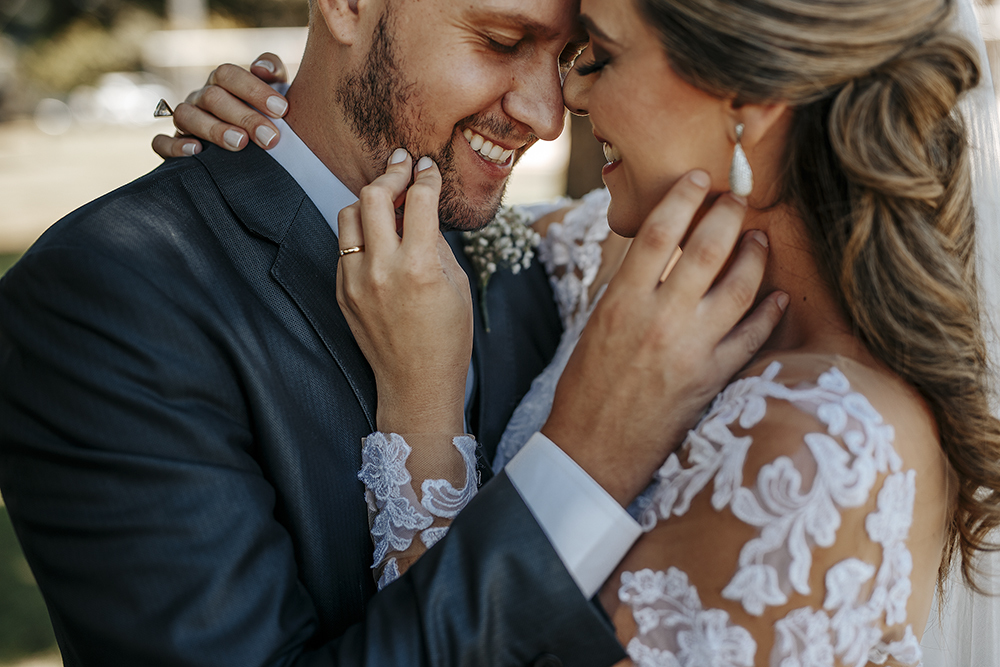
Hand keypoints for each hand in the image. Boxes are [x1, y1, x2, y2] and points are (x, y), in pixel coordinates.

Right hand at [151, 53, 288, 158]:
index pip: (229, 75)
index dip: (255, 90)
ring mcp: (186, 120)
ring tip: (240, 143)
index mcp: (223, 82)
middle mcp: (202, 97)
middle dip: (244, 117)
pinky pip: (161, 142)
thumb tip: (262, 68)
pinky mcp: (174, 144)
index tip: (282, 110)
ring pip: (186, 116)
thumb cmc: (266, 116)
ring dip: (214, 129)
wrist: (253, 147)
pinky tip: (197, 152)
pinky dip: (175, 146)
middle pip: (213, 97)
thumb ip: (273, 73)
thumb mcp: (275, 91)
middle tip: (270, 137)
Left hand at [336, 150, 473, 434]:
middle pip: (373, 196)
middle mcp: (382, 269)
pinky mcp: (342, 291)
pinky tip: (379, 236)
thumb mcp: (458, 285)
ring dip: (369, 201)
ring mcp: (355, 280)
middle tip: (402, 165)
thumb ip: (437, 243)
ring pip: (349, 215)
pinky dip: (361, 233)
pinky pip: (345, 245)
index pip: (419, 200)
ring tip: (388, 200)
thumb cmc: (447, 337)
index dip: (425, 176)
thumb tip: (422, 209)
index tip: (427, 166)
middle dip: (390, 174)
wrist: (416, 383)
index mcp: (419, 267)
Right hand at [542, 171, 787, 505]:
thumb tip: (658, 247)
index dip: (684, 196)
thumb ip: (631, 285)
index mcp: (624, 300)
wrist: (595, 448)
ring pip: (740, 287)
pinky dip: (770, 313)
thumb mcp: (597, 324)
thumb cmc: (587, 385)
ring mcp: (693, 348)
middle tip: (738, 200)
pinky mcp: (713, 377)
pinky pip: (753, 337)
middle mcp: (662, 318)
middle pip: (708, 249)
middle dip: (729, 215)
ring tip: (760, 240)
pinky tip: (778, 297)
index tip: (699, 178)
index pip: (660, 231)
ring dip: (755, 256)